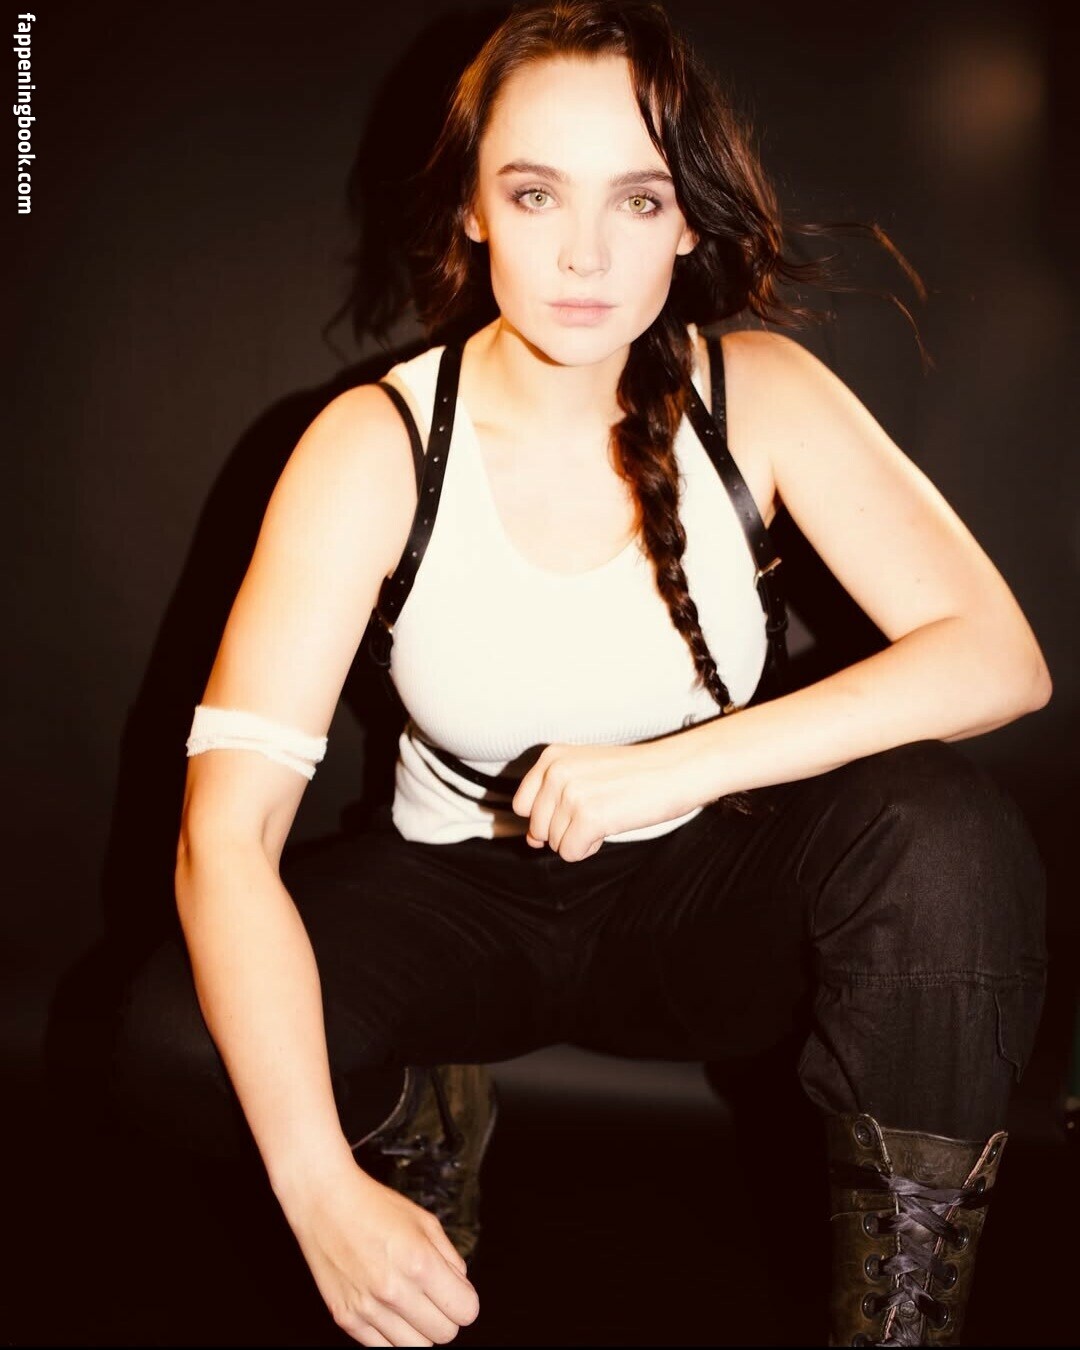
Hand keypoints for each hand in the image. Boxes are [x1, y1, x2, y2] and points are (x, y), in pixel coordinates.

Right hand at [281, 1157, 478, 1344]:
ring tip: (409, 1301)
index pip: (466, 1311)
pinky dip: (392, 1333)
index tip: (456, 1291)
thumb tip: (461, 1289)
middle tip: (433, 1295)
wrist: (324, 1203)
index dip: (465, 1301)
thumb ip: (451, 1260)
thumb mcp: (425, 1222)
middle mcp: (394, 1291)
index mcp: (419, 1262)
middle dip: (446, 1316)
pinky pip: (383, 1348)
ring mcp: (368, 1309)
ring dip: (419, 1329)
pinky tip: (387, 1307)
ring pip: (416, 1348)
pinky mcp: (346, 1319)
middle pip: (444, 1334)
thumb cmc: (374, 1206)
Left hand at [511, 738, 689, 861]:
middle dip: (565, 830)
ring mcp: (570, 794)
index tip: (576, 808)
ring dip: (581, 838)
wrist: (676, 770)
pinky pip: (571, 853)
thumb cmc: (635, 774)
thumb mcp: (584, 773)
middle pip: (537, 828)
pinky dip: (591, 848)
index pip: (521, 805)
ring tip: (609, 813)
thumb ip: (552, 801)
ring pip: (554, 843)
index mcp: (551, 757)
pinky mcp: (587, 817)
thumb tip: (530, 841)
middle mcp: (555, 772)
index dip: (547, 817)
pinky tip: (612, 825)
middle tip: (600, 809)